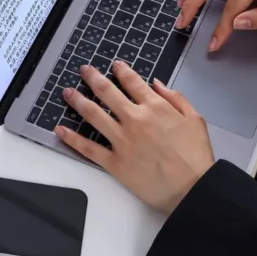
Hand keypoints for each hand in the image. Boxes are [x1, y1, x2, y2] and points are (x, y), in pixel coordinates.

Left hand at [56, 62, 214, 214]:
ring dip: (78, 101)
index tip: (114, 66)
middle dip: (92, 78)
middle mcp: (134, 119)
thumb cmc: (196, 156)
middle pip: (107, 92)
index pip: (132, 82)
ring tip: (67, 93)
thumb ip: (175, 98)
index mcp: (155, 107)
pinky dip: (72, 138)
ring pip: (93, 115)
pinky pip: (88, 148)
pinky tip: (60, 130)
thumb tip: (156, 84)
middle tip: (84, 70)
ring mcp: (122, 140)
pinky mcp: (114, 162)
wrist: (193, 189)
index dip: (121, 71)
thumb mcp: (195, 119)